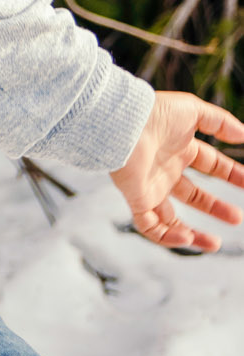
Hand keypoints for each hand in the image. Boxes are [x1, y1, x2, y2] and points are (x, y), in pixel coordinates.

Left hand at [111, 90, 243, 251]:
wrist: (123, 124)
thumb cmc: (155, 113)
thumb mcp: (194, 111)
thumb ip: (220, 122)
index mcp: (178, 148)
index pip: (209, 165)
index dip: (230, 174)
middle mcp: (164, 170)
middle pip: (193, 195)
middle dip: (215, 207)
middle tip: (237, 217)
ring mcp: (150, 186)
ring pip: (171, 219)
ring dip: (193, 234)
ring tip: (215, 244)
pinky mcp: (136, 199)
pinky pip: (150, 226)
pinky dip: (168, 236)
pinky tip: (187, 238)